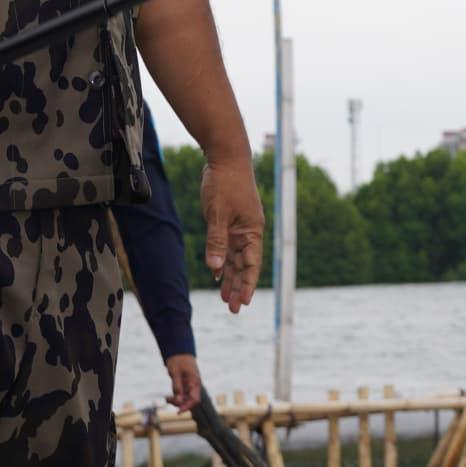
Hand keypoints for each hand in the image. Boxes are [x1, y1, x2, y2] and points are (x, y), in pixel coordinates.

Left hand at [166, 353, 208, 412]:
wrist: (177, 352)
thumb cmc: (178, 360)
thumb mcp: (176, 373)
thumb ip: (177, 387)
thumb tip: (178, 401)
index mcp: (195, 382)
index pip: (195, 399)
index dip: (188, 406)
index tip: (178, 411)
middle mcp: (193, 386)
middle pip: (189, 401)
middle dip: (180, 404)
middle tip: (168, 400)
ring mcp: (188, 386)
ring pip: (184, 399)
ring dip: (176, 401)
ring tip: (166, 398)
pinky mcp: (183, 386)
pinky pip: (180, 395)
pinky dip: (174, 398)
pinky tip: (167, 397)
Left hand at [202, 153, 265, 311]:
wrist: (226, 157)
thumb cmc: (225, 183)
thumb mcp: (218, 214)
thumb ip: (216, 242)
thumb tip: (214, 268)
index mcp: (251, 232)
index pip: (250, 265)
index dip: (247, 285)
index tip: (244, 303)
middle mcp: (248, 232)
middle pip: (244, 265)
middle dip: (238, 287)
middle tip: (233, 309)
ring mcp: (239, 226)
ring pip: (234, 258)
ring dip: (229, 276)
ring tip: (225, 297)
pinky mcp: (229, 220)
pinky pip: (226, 246)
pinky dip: (222, 260)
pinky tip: (217, 273)